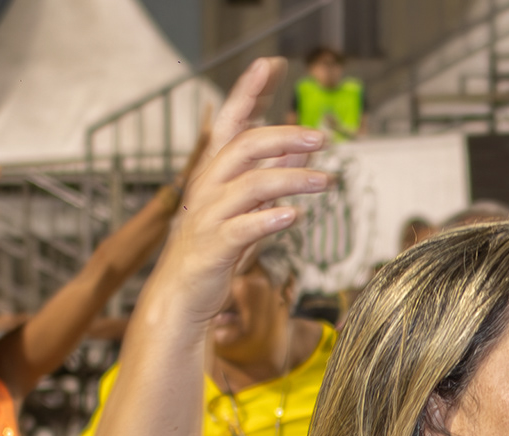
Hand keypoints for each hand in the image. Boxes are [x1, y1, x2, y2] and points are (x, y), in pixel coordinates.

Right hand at [146, 58, 328, 322]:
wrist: (182, 297)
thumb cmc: (216, 251)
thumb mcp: (246, 208)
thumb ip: (270, 177)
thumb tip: (298, 149)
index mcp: (215, 175)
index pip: (231, 122)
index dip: (249, 91)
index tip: (272, 64)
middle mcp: (208, 189)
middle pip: (244, 147)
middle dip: (283, 135)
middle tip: (321, 136)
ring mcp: (208, 217)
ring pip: (249, 185)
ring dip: (291, 179)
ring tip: (326, 181)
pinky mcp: (213, 249)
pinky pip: (242, 229)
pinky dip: (269, 219)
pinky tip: (294, 216)